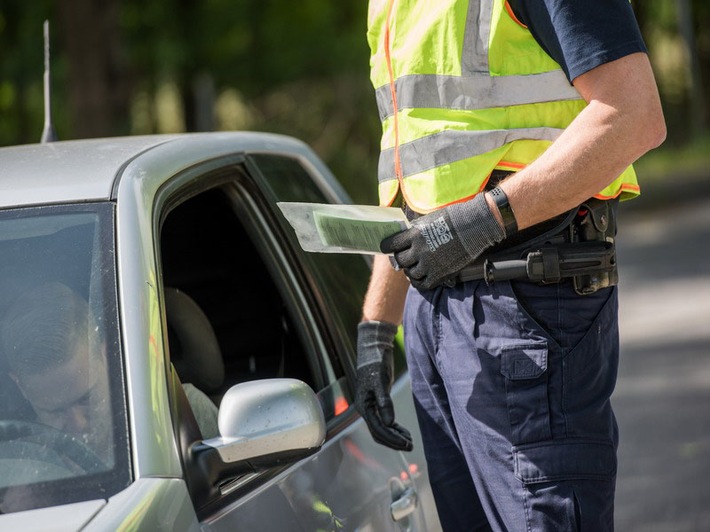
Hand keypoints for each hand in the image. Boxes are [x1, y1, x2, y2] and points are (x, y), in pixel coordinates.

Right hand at [355, 321, 412, 450]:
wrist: (374, 349)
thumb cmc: (375, 363)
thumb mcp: (380, 382)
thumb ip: (384, 403)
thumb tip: (389, 423)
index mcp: (363, 406)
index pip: (378, 429)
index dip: (392, 439)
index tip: (406, 444)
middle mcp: (366, 409)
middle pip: (379, 433)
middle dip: (394, 441)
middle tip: (410, 446)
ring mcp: (372, 406)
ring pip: (382, 428)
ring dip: (395, 436)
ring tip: (409, 441)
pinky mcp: (379, 402)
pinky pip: (385, 421)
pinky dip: (394, 427)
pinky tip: (404, 431)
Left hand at [381, 193, 504, 289]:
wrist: (474, 226)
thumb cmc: (453, 218)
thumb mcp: (428, 220)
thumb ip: (415, 231)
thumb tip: (405, 238)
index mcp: (414, 235)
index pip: (390, 245)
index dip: (387, 247)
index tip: (388, 248)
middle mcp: (419, 251)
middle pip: (400, 261)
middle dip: (400, 259)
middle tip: (404, 258)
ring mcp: (429, 264)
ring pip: (410, 273)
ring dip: (410, 270)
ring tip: (415, 267)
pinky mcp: (440, 274)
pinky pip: (422, 284)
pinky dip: (419, 282)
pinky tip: (421, 277)